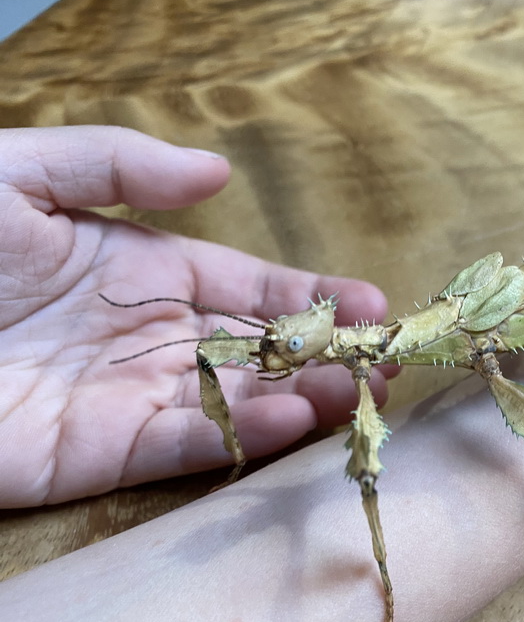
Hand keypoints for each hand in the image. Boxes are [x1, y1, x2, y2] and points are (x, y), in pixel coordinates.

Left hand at [0, 126, 393, 506]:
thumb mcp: (19, 174)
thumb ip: (119, 165)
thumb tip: (218, 174)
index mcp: (138, 270)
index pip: (246, 287)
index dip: (310, 297)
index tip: (369, 306)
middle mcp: (147, 338)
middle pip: (256, 351)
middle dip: (326, 356)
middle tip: (389, 363)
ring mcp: (127, 399)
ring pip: (235, 402)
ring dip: (304, 398)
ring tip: (363, 392)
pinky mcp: (97, 457)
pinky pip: (183, 445)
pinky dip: (239, 435)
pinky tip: (293, 418)